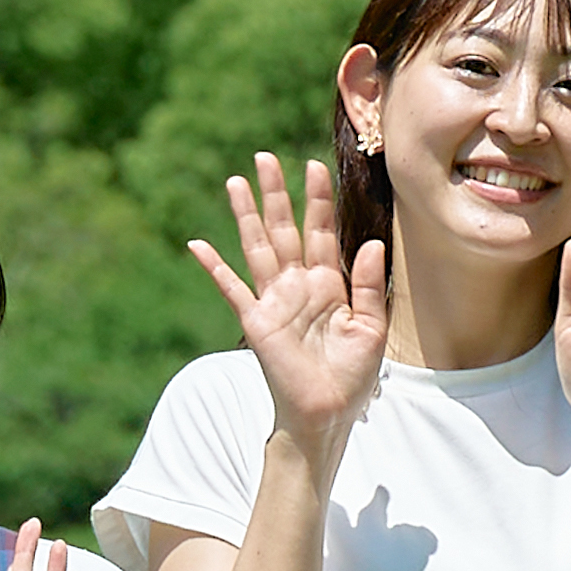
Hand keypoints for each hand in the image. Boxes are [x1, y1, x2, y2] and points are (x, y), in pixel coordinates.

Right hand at [182, 152, 391, 454]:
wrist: (327, 414)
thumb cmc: (352, 376)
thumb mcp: (371, 328)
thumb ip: (372, 286)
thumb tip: (372, 243)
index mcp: (329, 282)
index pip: (321, 230)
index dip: (317, 199)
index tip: (313, 166)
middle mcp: (298, 284)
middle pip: (283, 228)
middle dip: (275, 193)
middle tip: (265, 157)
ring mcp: (274, 300)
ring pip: (257, 247)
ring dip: (246, 215)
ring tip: (235, 181)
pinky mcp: (256, 321)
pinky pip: (232, 288)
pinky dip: (215, 267)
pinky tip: (198, 245)